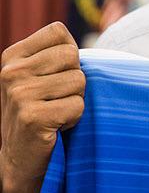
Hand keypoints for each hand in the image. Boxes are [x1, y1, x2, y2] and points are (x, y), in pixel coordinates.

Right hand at [0, 22, 84, 192]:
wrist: (19, 160)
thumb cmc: (38, 115)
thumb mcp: (36, 78)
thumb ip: (54, 56)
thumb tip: (92, 47)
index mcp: (12, 56)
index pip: (59, 32)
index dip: (69, 56)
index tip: (56, 79)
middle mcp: (12, 72)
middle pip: (72, 56)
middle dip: (75, 80)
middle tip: (58, 100)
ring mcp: (20, 94)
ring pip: (78, 81)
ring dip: (75, 101)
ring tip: (57, 114)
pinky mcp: (33, 117)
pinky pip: (78, 106)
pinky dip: (74, 119)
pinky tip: (57, 127)